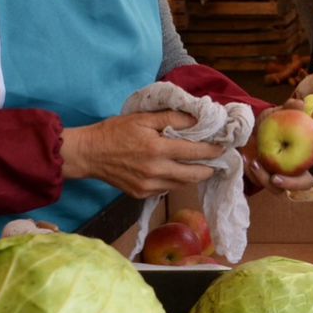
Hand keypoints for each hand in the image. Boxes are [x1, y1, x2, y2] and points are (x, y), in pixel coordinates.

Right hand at [61, 111, 226, 199]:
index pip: (195, 151)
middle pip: (194, 174)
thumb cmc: (114, 131)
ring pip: (182, 184)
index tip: (224, 146)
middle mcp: (155, 171)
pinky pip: (167, 189)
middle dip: (209, 167)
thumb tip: (197, 119)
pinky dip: (176, 180)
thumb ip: (171, 118)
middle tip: (218, 159)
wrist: (88, 154)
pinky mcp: (141, 194)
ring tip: (202, 165)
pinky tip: (177, 171)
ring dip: (194, 175)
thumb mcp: (143, 118)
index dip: (213, 150)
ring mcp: (148, 186)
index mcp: (157, 149)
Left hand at [240, 102, 312, 191]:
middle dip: (294, 184)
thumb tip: (300, 104)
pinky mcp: (270, 182)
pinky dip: (258, 175)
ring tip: (256, 164)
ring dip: (267, 180)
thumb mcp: (277, 113)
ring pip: (284, 189)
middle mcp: (299, 167)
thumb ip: (289, 108)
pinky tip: (251, 162)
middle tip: (276, 178)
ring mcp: (285, 177)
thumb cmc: (269, 124)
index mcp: (308, 150)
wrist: (248, 133)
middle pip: (306, 182)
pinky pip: (266, 186)